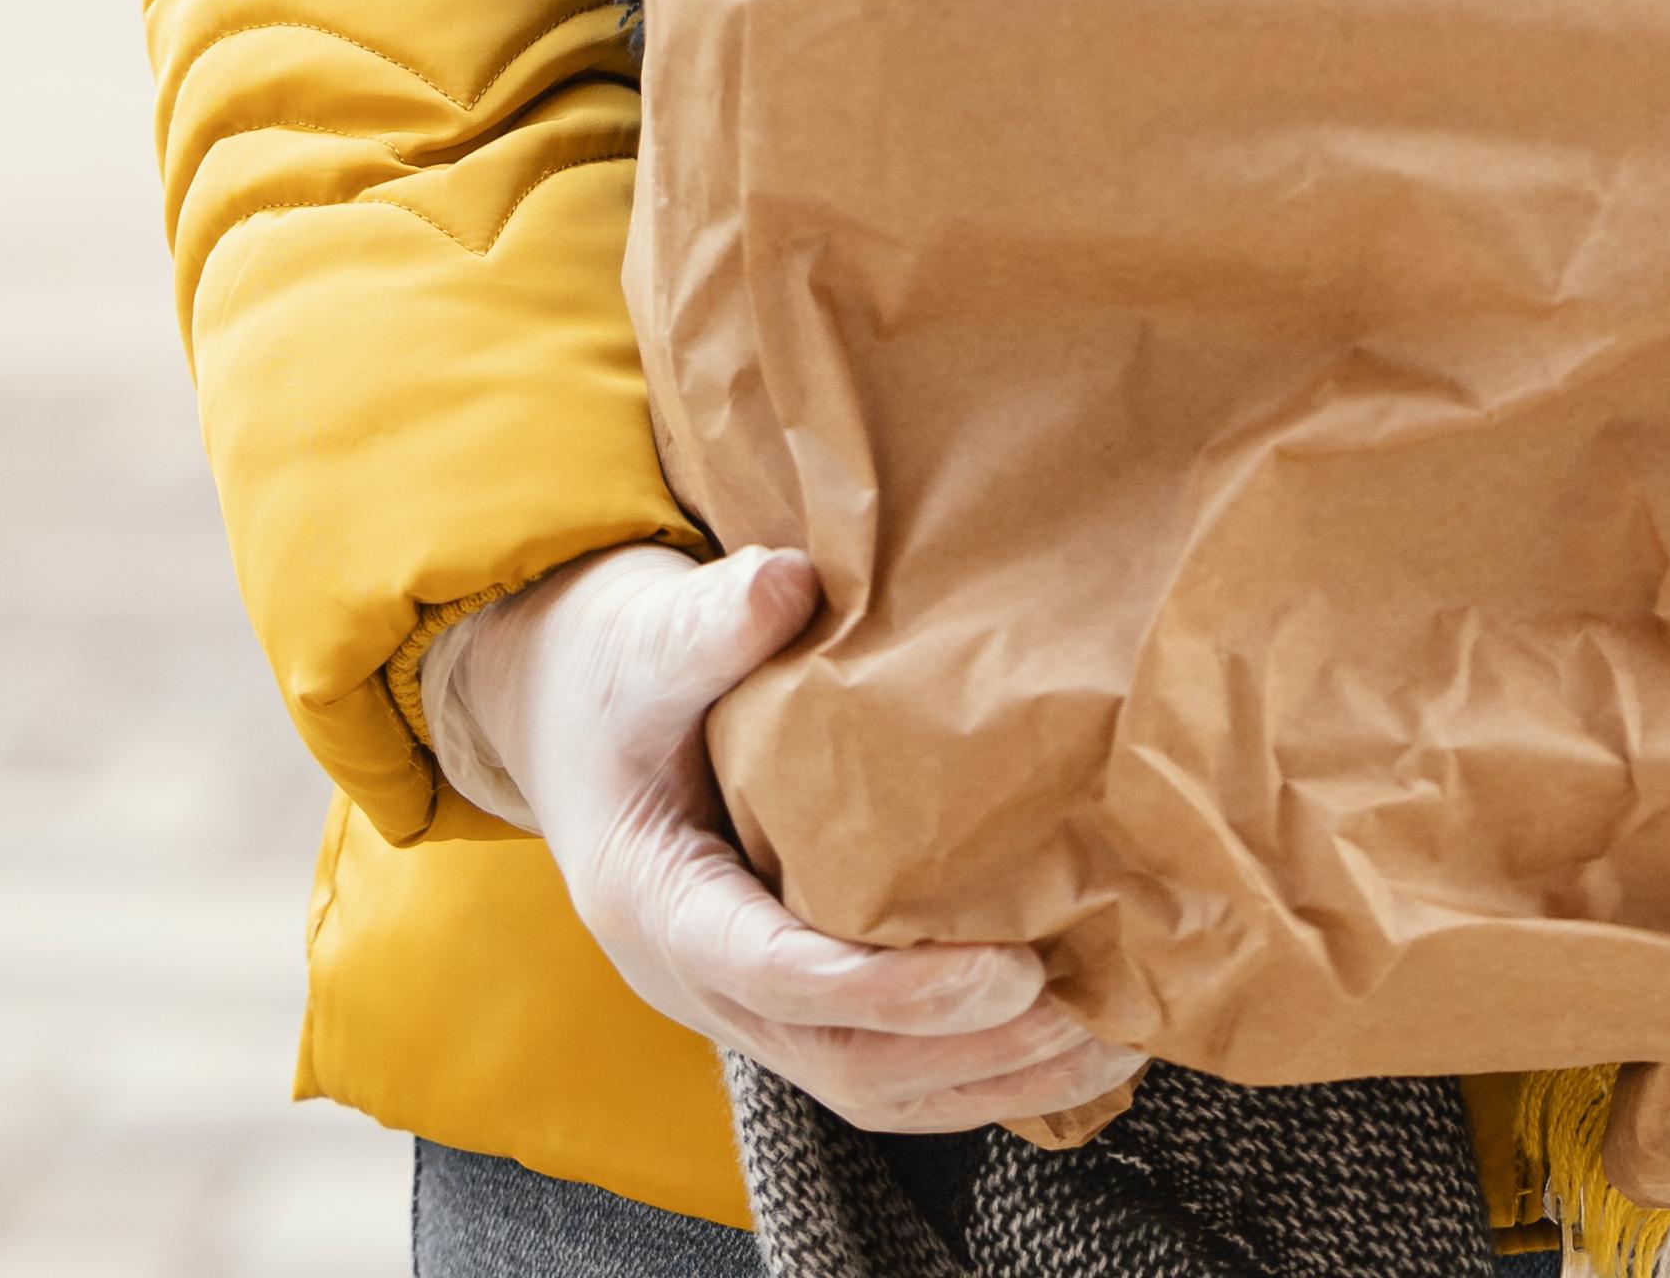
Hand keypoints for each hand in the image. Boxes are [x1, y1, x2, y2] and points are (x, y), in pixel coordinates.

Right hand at [430, 543, 1119, 1133]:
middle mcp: (699, 980)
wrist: (566, 715)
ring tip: (1103, 1042)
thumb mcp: (642, 639)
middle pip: (842, 1063)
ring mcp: (744, 999)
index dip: (894, 990)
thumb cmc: (611, 676)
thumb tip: (788, 582)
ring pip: (869, 1085)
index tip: (1005, 972)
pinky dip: (969, 1070)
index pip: (779, 976)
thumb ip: (708, 623)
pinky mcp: (789, 990)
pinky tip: (1057, 1040)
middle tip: (1083, 1014)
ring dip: (987, 1079)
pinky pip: (879, 1063)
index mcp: (658, 902)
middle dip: (967, 1053)